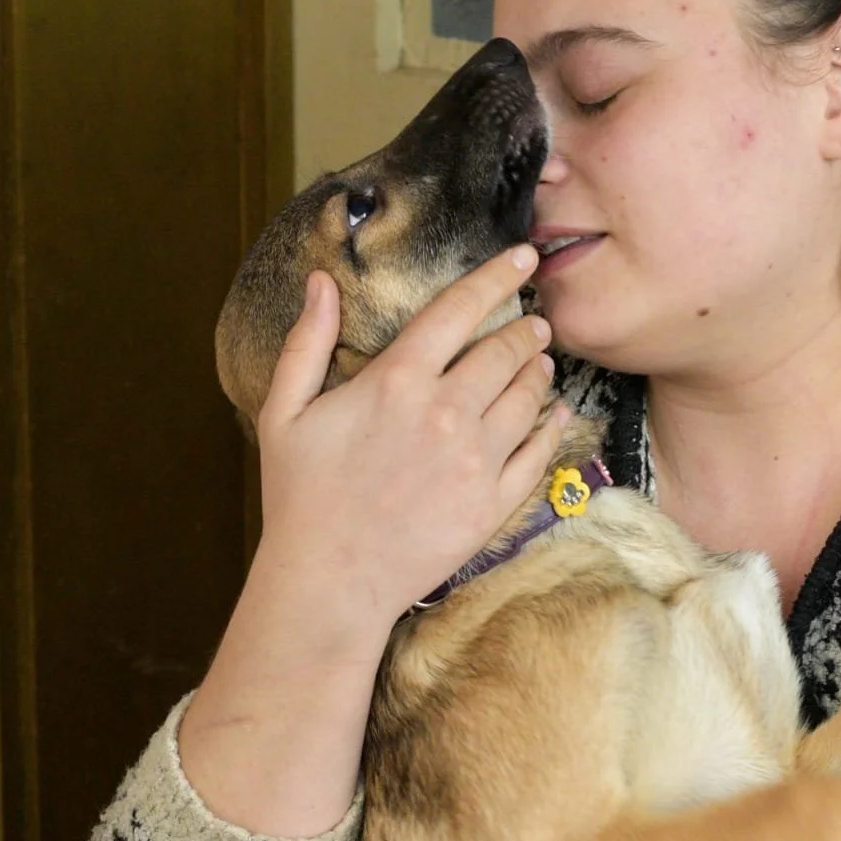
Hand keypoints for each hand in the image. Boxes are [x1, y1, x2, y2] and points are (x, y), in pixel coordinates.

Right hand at [181, 243, 569, 836]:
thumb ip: (307, 343)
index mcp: (396, 382)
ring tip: (541, 362)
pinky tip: (556, 413)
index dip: (497, 276)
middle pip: (504, 351)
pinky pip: (539, 453)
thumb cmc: (300, 498)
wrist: (330, 583)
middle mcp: (445, 413)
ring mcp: (476, 460)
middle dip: (526, 329)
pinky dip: (553, 426)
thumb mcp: (284, 413)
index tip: (523, 257)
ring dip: (539, 371)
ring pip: (528, 396)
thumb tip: (320, 283)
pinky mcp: (493, 503)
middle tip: (537, 322)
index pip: (460, 310)